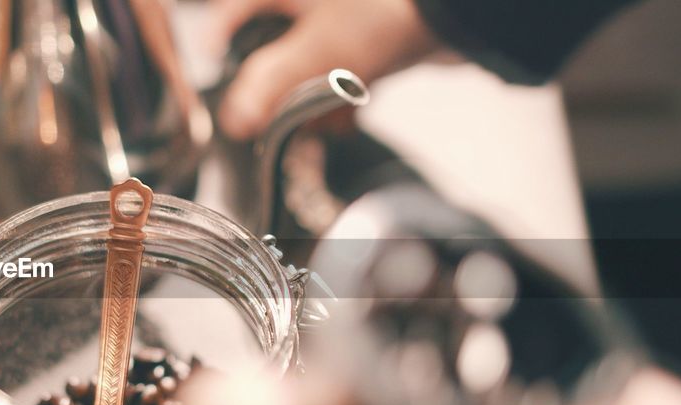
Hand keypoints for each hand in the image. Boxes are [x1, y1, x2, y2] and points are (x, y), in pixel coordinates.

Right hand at [210, 0, 439, 138]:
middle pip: (269, 54)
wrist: (457, 16)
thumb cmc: (385, 13)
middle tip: (287, 117)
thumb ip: (270, 85)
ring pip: (303, 71)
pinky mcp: (362, 42)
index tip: (228, 93)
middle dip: (281, 93)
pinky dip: (339, 98)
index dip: (222, 54)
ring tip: (329, 115)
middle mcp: (305, 4)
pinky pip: (335, 76)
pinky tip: (351, 112)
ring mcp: (336, 22)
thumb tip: (233, 118)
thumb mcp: (318, 52)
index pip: (230, 17)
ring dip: (312, 103)